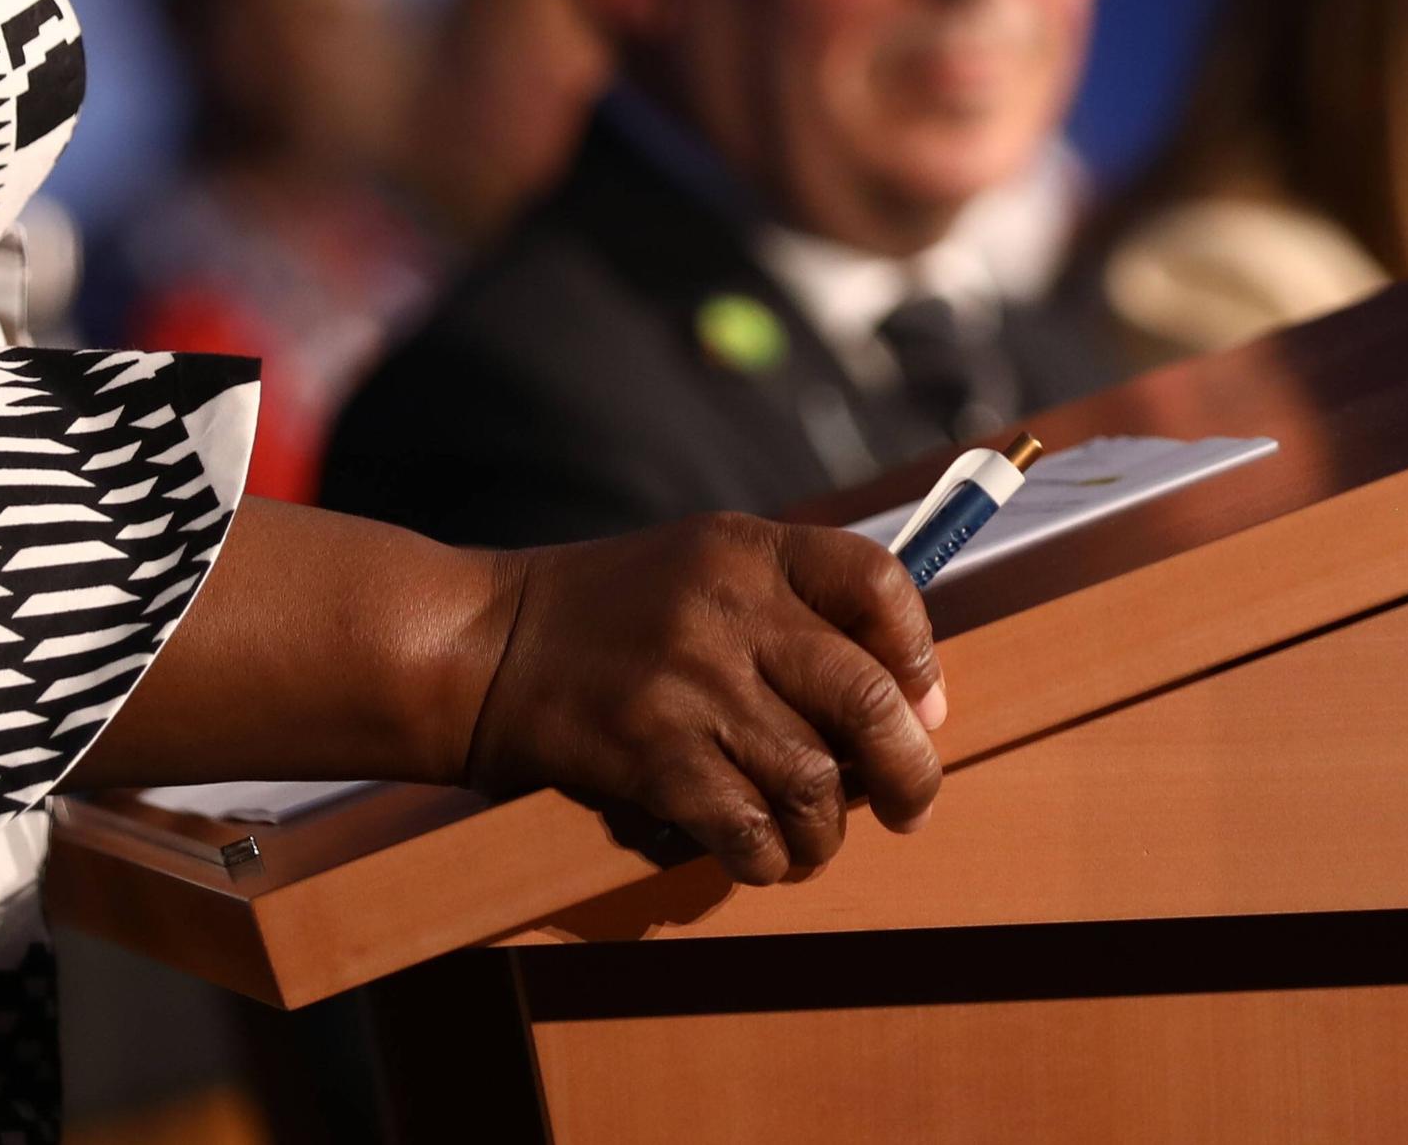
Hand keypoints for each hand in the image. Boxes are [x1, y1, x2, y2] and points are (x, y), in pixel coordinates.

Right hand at [460, 514, 948, 886]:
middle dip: (907, 769)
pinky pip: (749, 828)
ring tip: (816, 839)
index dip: (920, 654)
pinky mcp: (651, 754)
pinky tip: (761, 855)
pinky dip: (770, 858)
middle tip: (909, 804)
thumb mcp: (704, 568)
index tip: (923, 704)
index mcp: (749, 548)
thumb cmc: (612, 613)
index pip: (878, 583)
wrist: (484, 644)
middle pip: (867, 696)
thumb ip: (796, 609)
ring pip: (814, 781)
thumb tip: (909, 700)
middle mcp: (728, 608)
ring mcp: (689, 683)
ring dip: (829, 831)